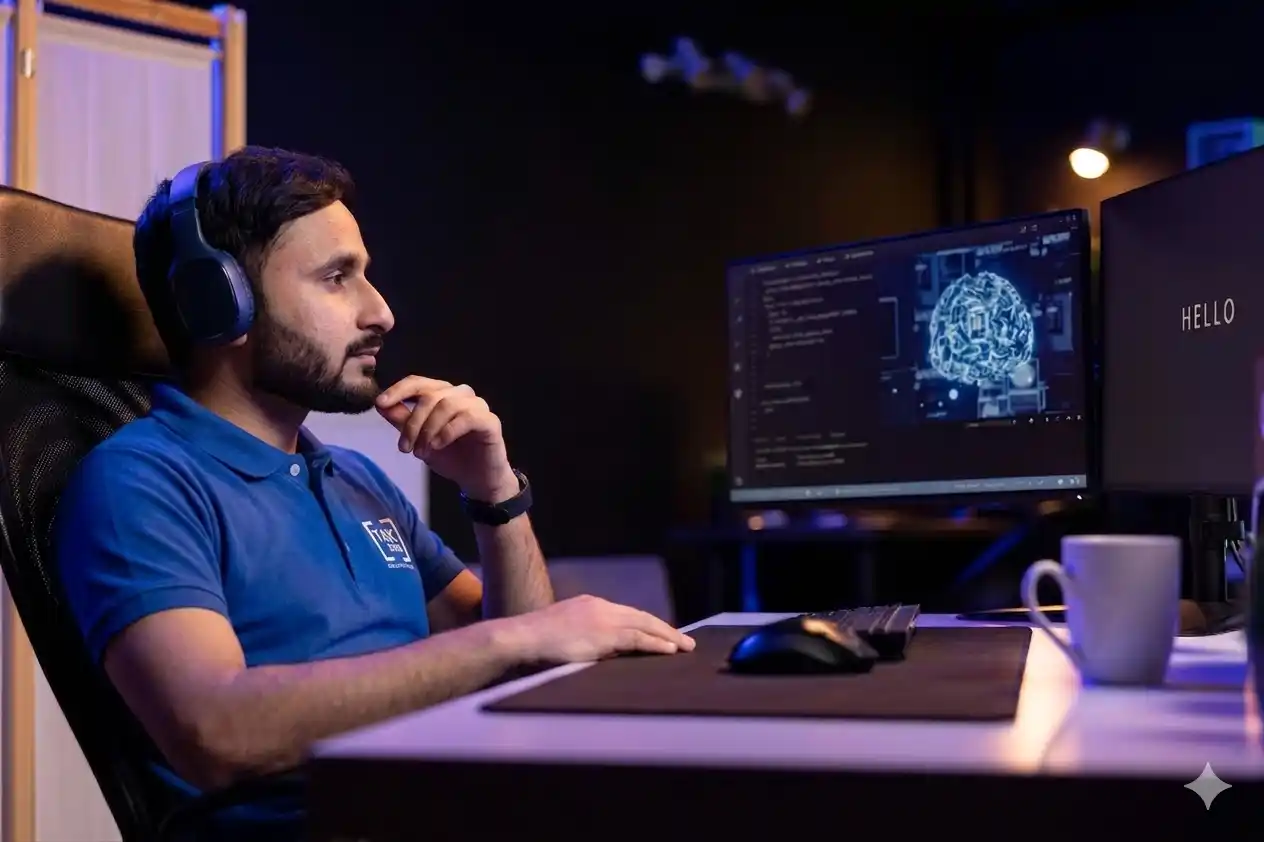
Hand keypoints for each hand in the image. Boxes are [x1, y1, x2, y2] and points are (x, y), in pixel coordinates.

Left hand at [375, 376, 516, 500]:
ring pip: (446, 405)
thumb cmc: (450, 457)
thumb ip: (402, 421)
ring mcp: (477, 406)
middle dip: (413, 422)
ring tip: (421, 452)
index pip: (418, 382)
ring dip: (428, 429)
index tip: (380, 404)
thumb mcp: (419, 440)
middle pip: (430, 396)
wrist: (477, 480)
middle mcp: (460, 394)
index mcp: (442, 394)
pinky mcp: (490, 421)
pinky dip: (447, 431)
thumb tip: (380, 405)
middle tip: (405, 448)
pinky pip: (467, 417)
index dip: (398, 390)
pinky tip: (438, 445)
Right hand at [505, 595, 695, 662]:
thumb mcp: (563, 636)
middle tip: (684, 640)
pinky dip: (657, 644)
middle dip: (664, 628)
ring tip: (685, 647)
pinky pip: (639, 638)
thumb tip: (600, 653)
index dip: (647, 624)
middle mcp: (600, 606)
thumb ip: (584, 640)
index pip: (626, 614)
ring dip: (668, 636)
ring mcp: (603, 618)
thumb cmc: (533, 644)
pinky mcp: (605, 633)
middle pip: (641, 616)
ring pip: (645, 625)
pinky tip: (671, 650)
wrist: (520, 639)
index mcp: (589, 605)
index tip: (662, 634)